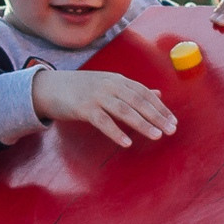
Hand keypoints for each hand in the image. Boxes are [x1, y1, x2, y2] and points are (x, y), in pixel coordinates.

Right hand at [32, 69, 176, 148]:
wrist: (50, 87)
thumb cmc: (82, 88)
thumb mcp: (109, 84)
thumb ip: (133, 90)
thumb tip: (158, 94)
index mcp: (118, 80)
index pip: (144, 93)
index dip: (160, 107)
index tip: (173, 121)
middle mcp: (110, 86)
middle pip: (138, 101)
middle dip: (156, 116)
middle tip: (171, 130)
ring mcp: (97, 96)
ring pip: (124, 111)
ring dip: (142, 124)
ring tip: (156, 136)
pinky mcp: (83, 108)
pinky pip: (103, 121)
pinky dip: (115, 132)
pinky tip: (127, 143)